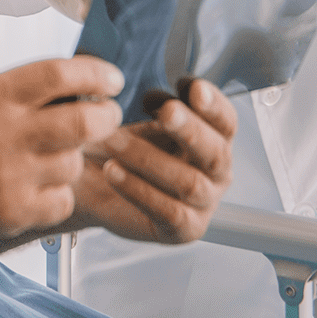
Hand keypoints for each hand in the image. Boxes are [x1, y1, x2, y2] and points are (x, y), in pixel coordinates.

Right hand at [0, 56, 123, 244]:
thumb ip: (19, 91)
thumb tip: (80, 83)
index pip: (58, 74)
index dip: (95, 73)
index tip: (112, 78)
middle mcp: (3, 135)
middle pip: (84, 121)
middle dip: (106, 115)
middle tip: (106, 114)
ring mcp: (9, 178)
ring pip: (75, 163)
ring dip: (71, 158)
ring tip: (45, 156)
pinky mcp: (12, 214)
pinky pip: (62, 200)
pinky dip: (56, 193)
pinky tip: (33, 186)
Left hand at [72, 78, 234, 243]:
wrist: (90, 181)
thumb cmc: (122, 144)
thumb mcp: (137, 115)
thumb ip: (154, 103)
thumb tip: (156, 93)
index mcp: (212, 138)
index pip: (226, 121)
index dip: (214, 105)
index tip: (193, 88)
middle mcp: (216, 172)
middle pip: (216, 153)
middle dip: (190, 129)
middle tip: (166, 111)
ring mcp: (203, 204)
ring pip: (190, 183)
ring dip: (150, 158)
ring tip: (113, 141)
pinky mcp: (182, 229)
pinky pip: (168, 211)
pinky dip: (139, 189)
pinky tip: (113, 171)